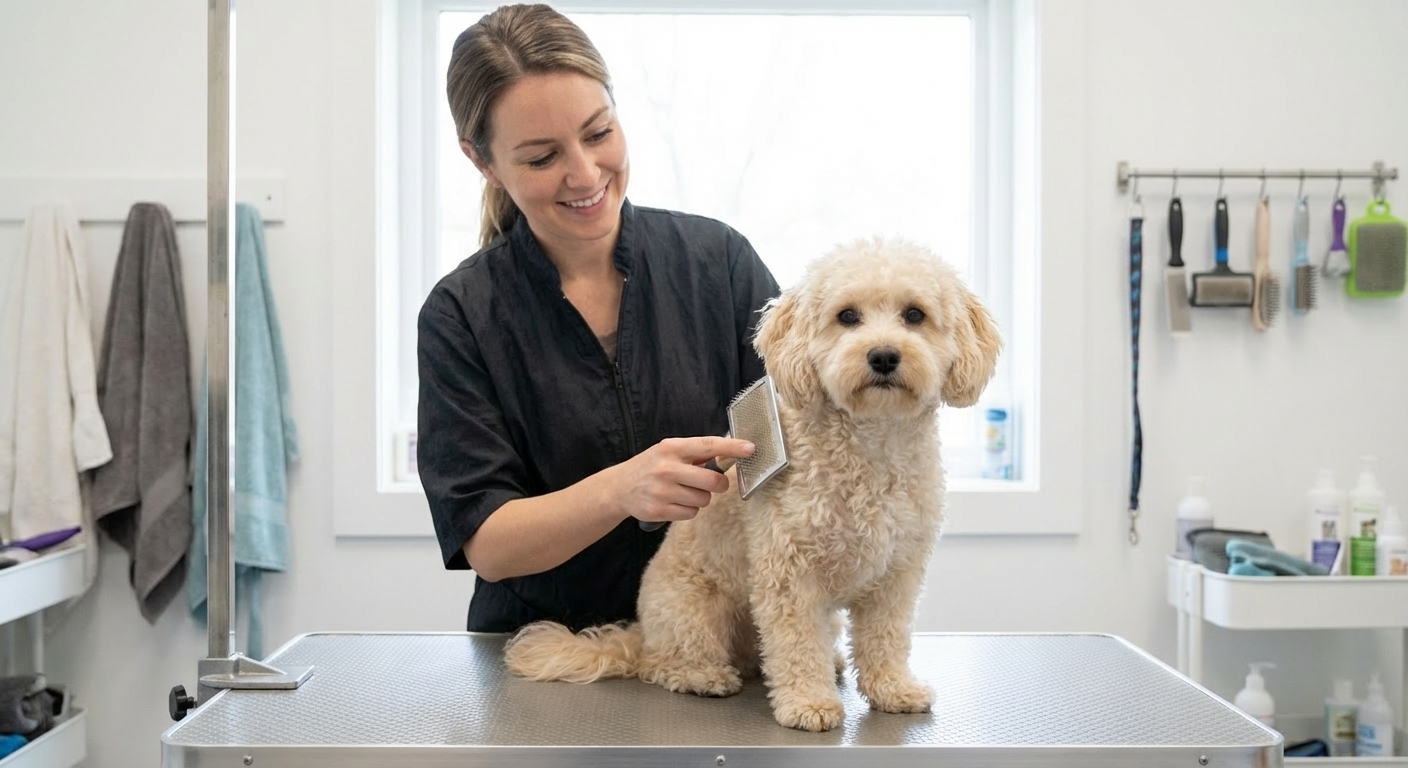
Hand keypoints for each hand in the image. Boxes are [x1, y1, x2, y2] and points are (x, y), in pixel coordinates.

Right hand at [608, 436, 754, 525]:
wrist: (619, 488)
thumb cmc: (651, 467)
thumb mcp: (668, 451)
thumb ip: (695, 453)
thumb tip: (729, 453)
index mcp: (672, 448)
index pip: (708, 446)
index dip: (731, 448)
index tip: (750, 448)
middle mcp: (667, 468)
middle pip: (712, 481)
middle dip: (719, 485)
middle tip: (714, 484)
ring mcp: (662, 491)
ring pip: (703, 500)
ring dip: (700, 498)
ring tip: (684, 492)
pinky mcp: (659, 510)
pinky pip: (691, 514)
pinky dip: (688, 510)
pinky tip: (675, 502)